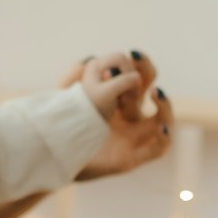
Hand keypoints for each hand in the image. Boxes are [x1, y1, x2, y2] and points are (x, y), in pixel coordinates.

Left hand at [62, 51, 172, 179]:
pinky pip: (157, 150)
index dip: (140, 65)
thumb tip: (88, 58)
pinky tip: (161, 127)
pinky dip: (164, 139)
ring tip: (155, 93)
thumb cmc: (58, 132)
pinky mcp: (129, 159)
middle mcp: (128, 118)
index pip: (137, 78)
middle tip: (136, 71)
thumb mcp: (58, 102)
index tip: (132, 55)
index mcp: (116, 102)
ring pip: (162, 121)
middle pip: (151, 93)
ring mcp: (132, 139)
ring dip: (165, 106)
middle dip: (149, 76)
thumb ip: (70, 79)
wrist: (53, 162)